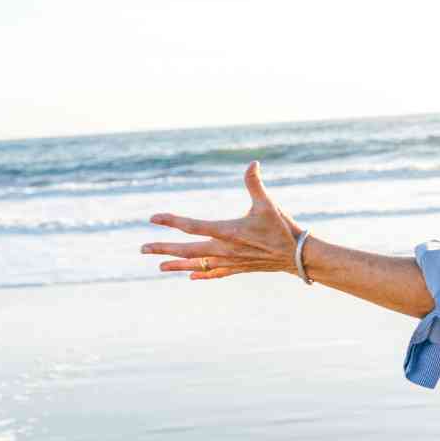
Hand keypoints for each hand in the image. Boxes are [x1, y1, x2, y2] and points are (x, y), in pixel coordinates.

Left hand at [141, 161, 304, 279]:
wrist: (297, 256)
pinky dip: (202, 275)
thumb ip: (255, 183)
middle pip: (187, 250)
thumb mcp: (268, 204)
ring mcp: (230, 261)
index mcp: (228, 232)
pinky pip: (215, 273)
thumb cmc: (282, 228)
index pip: (193, 225)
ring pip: (197, 265)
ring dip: (177, 265)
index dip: (171, 221)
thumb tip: (253, 163)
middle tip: (142, 248)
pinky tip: (191, 277)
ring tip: (159, 265)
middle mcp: (225, 249)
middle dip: (163, 248)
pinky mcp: (238, 268)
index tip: (153, 218)